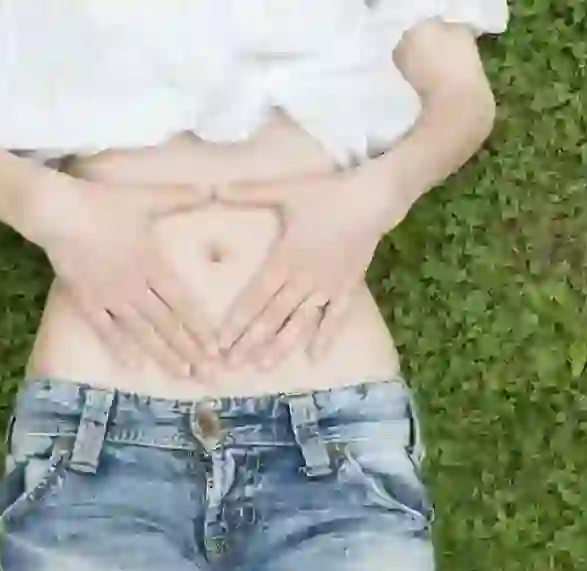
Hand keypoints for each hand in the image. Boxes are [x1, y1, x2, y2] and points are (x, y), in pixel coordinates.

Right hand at [23, 173, 217, 377]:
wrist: (60, 213)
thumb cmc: (104, 203)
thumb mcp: (147, 197)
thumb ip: (181, 197)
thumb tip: (213, 189)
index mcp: (152, 263)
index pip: (182, 302)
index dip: (199, 326)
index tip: (215, 348)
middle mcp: (135, 286)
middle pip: (166, 323)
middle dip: (189, 350)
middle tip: (208, 374)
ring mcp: (110, 296)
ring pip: (141, 331)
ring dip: (162, 354)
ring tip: (181, 374)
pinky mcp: (87, 301)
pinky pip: (106, 330)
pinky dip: (120, 348)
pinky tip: (134, 366)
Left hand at [211, 167, 413, 367]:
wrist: (372, 198)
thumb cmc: (327, 193)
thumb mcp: (285, 190)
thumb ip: (248, 192)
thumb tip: (214, 187)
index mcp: (285, 258)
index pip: (255, 297)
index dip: (237, 320)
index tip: (220, 341)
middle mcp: (303, 279)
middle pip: (273, 317)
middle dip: (251, 342)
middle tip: (232, 365)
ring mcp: (327, 287)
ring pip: (300, 323)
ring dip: (281, 346)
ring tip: (263, 367)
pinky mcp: (348, 288)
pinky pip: (336, 318)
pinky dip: (326, 337)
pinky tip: (315, 359)